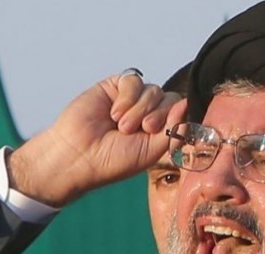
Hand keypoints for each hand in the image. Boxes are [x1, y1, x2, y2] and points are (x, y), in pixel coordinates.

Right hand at [7, 73, 185, 206]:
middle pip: (169, 98)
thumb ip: (172, 129)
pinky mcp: (115, 87)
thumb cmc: (113, 160)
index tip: (158, 132)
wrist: (79, 155)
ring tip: (122, 127)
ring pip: (153, 90)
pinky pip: (134, 81)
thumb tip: (186, 102)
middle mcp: (147, 113)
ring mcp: (132, 100)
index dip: (174, 118)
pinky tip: (114, 113)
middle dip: (158, 114)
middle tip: (142, 129)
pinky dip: (128, 97)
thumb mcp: (152, 151)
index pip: (179, 113)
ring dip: (140, 109)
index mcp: (159, 130)